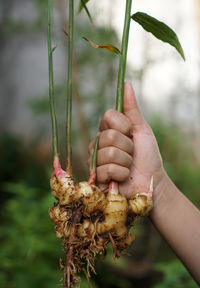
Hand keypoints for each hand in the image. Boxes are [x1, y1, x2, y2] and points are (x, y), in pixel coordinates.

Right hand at [89, 82, 164, 198]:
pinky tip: (122, 177)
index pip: (108, 115)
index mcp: (107, 130)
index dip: (124, 125)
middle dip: (128, 147)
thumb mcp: (141, 129)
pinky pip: (107, 169)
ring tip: (128, 166)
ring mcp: (95, 160)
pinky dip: (121, 173)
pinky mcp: (96, 177)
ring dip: (126, 161)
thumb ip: (131, 109)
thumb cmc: (148, 156)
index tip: (132, 133)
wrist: (151, 181)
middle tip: (132, 154)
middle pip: (110, 135)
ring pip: (108, 152)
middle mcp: (98, 143)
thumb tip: (126, 83)